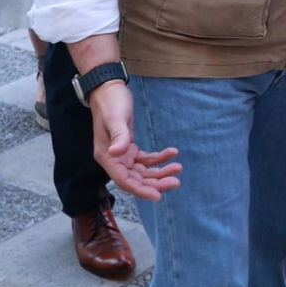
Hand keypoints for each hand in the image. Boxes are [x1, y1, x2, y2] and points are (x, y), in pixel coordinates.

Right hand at [88, 81, 181, 200]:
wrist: (108, 90)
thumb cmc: (111, 103)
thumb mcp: (116, 118)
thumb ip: (119, 136)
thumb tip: (116, 154)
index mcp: (107, 156)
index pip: (124, 180)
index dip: (140, 190)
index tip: (158, 196)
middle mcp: (114, 159)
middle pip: (135, 179)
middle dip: (155, 183)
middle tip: (176, 182)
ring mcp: (122, 154)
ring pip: (142, 171)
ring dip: (160, 172)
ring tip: (178, 168)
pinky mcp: (129, 147)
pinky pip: (145, 158)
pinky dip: (159, 158)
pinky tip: (172, 152)